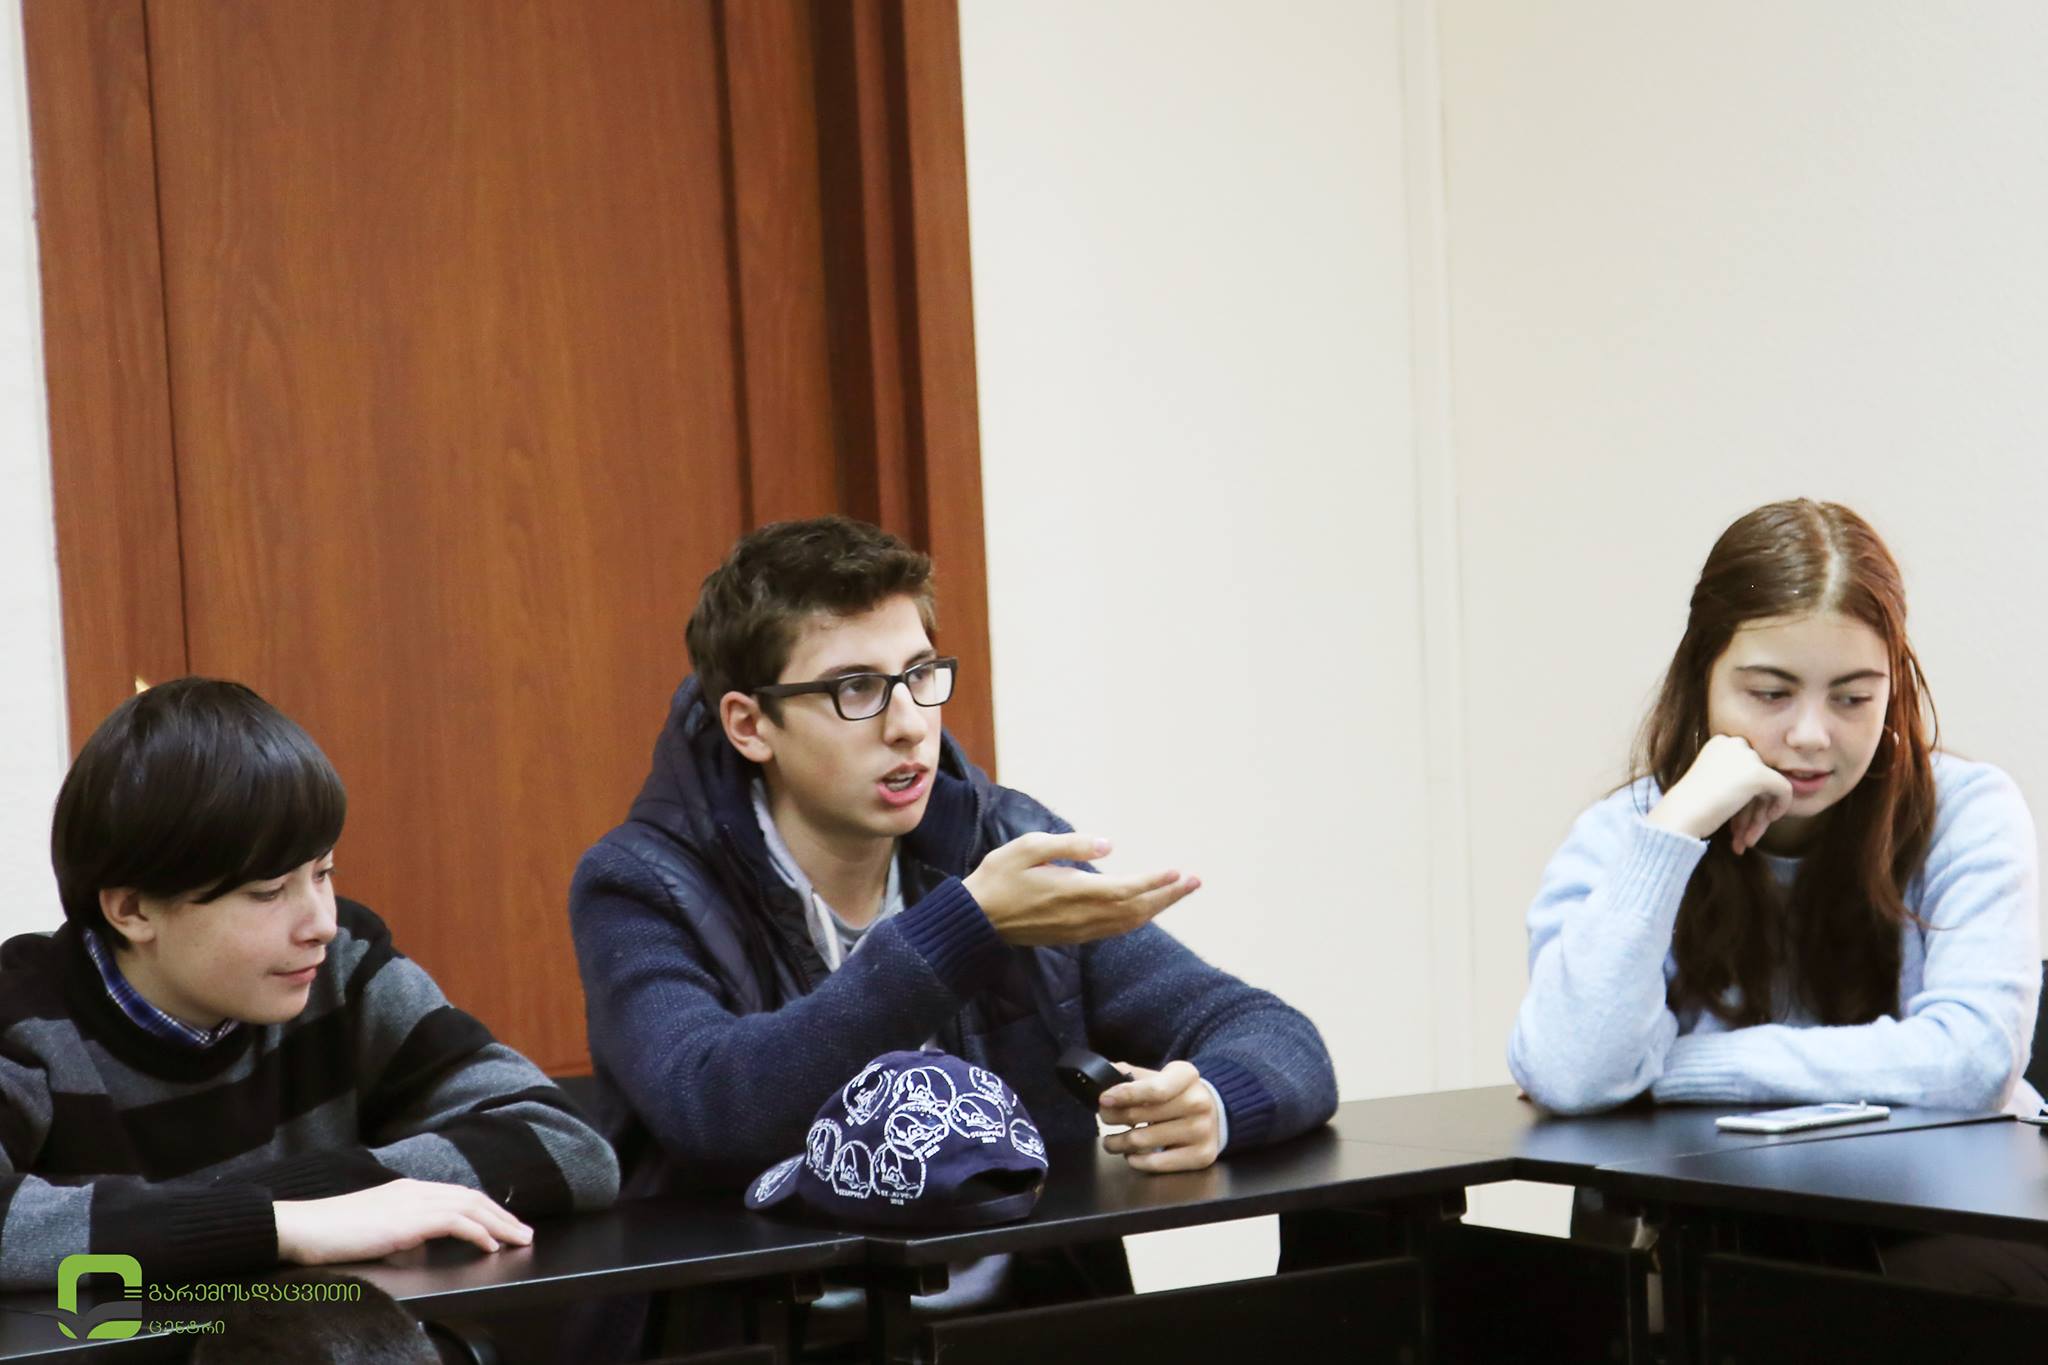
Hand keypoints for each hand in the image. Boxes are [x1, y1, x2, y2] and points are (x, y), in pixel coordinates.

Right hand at [274, 1179, 533, 1265]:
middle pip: (471, 1197)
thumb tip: (419, 1245)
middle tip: (525, 1232)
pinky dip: (478, 1232)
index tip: (504, 1222)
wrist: (302, 1228)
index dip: (485, 1208)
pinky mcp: (408, 1220)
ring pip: (470, 1206)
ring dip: (500, 1223)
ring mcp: (411, 1202)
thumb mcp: (374, 1230)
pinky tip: (491, 1244)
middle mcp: (414, 1190)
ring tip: (519, 1239)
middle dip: (502, 1214)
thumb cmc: (329, 1234)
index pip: (456, 1195)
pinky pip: (455, 1222)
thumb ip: (401, 1232)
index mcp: (406, 1190)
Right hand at [962, 833, 1198, 946]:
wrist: (977, 919)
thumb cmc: (999, 876)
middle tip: (1196, 881)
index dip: (1154, 882)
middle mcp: (1082, 916)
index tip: (1178, 872)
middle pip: (1136, 909)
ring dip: (1157, 907)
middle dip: (1168, 895)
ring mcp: (1079, 930)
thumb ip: (1070, 845)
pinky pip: (1115, 930)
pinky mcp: (1074, 936)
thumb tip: (1108, 846)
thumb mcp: (1029, 847)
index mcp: (1073, 892)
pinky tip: (1147, 907)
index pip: (1125, 890)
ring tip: (1179, 891)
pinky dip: (1138, 918)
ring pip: (1129, 923)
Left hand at [1098, 1060, 1220, 1172]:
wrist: (1216, 1113)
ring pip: (1143, 1141)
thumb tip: (1105, 1073)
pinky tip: (1131, 1154)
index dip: (1126, 1094)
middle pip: (1142, 1114)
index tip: (1104, 1099)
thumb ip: (1133, 1075)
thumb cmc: (1179, 1095)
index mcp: (1187, 1076)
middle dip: (1114, 1117)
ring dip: (1118, 1142)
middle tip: (1105, 1117)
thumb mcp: (1162, 1076)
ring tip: (1112, 1141)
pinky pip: (1157, 1163)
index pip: (1154, 1088)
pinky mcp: (1202, 1155)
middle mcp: (1198, 1102)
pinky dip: (1136, 1160)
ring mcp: (1202, 1130)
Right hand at [1645, 734, 1794, 853]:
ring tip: (1747, 841)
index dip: (1745, 798)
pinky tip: (1766, 822)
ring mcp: (1747, 757)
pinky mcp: (1759, 773)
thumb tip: (1767, 791)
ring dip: (1759, 816)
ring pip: (1770, 788)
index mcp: (1721, 742)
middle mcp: (1734, 743)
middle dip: (1752, 810)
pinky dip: (1780, 807)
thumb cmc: (1689, 806)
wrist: (1681, 813)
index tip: (1736, 821)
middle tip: (1743, 835)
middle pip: (1758, 779)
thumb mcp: (1712, 783)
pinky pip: (1784, 789)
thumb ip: (1736, 780)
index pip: (1746, 769)